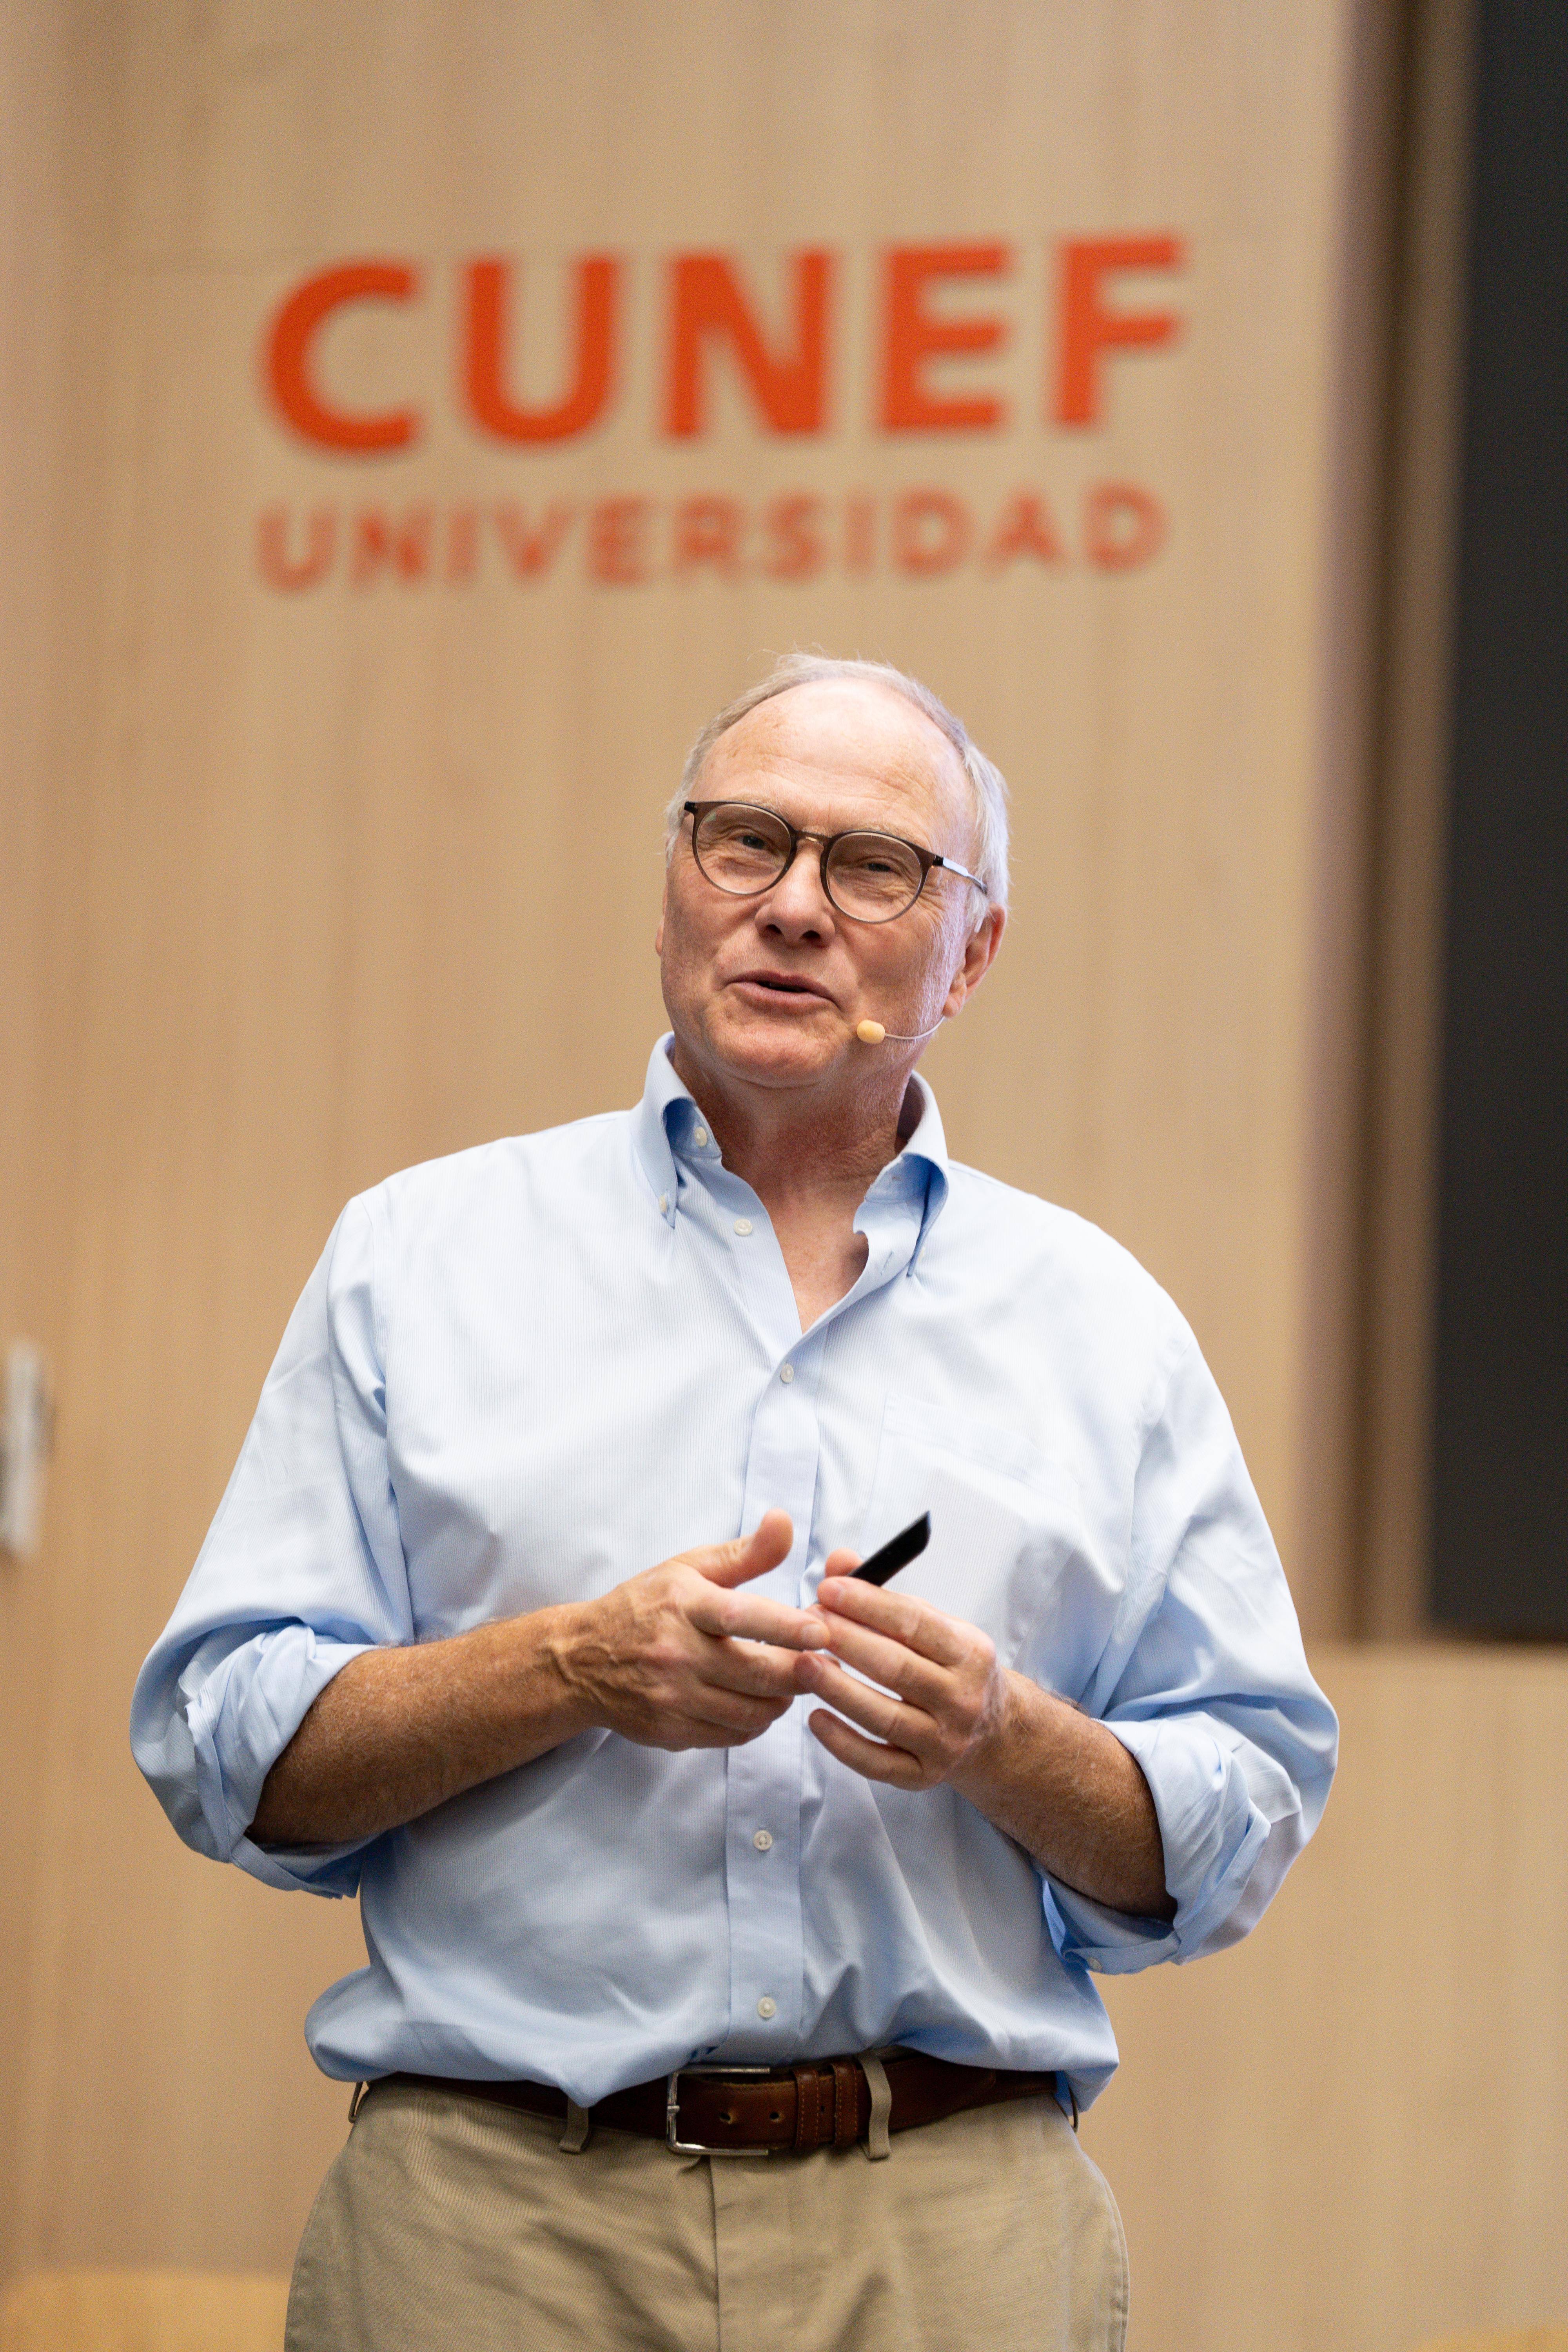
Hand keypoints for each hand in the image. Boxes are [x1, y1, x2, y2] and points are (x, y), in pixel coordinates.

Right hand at [554, 1509, 829, 1750]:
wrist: (581, 1660)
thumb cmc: (643, 1607)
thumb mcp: (688, 1568)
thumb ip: (744, 1552)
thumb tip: (784, 1522)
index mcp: (684, 1605)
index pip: (742, 1617)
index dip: (787, 1627)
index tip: (822, 1630)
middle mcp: (677, 1654)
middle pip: (756, 1673)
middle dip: (801, 1671)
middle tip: (824, 1662)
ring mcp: (673, 1698)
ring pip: (751, 1711)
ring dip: (783, 1699)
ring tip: (794, 1681)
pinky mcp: (671, 1732)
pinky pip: (732, 1735)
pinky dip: (756, 1722)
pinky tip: (759, 1702)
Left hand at [795, 1547, 1175, 1918]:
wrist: (992, 1731)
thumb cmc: (949, 1666)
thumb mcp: (934, 1626)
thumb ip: (886, 1596)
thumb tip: (839, 1561)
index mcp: (970, 1653)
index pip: (915, 1624)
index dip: (868, 1605)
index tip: (827, 1588)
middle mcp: (962, 1699)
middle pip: (896, 1668)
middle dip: (847, 1641)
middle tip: (806, 1622)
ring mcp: (944, 1742)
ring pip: (884, 1717)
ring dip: (838, 1689)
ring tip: (801, 1663)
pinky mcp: (923, 1776)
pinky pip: (877, 1763)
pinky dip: (842, 1743)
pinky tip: (814, 1718)